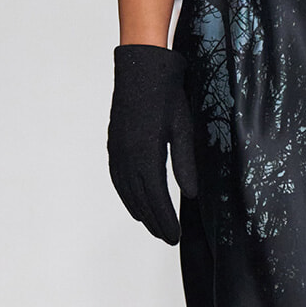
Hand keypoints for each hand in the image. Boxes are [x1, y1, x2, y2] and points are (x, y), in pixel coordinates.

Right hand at [107, 45, 197, 245]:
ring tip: (153, 226)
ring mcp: (117, 151)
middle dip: (154, 222)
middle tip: (167, 238)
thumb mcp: (183, 129)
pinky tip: (134, 203)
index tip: (174, 237)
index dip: (165, 221)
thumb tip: (191, 195)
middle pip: (140, 200)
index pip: (156, 199)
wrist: (142, 68)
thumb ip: (185, 163)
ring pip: (126, 191)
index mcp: (146, 155)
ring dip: (139, 211)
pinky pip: (118, 178)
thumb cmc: (168, 96)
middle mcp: (127, 157)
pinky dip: (126, 195)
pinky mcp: (114, 144)